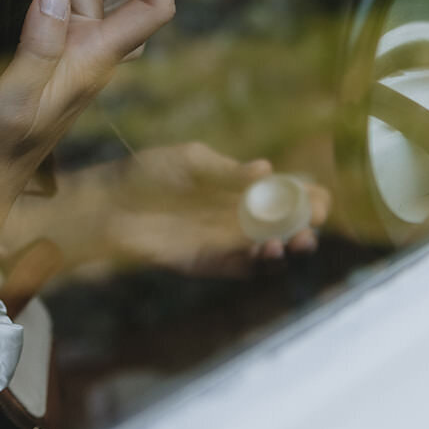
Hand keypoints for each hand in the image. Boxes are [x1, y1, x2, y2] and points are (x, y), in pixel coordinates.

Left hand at [8, 143, 331, 278]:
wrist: (108, 204)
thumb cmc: (147, 173)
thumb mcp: (191, 162)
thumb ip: (228, 171)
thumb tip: (267, 169)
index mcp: (235, 186)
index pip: (280, 192)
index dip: (304, 197)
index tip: (321, 199)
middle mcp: (233, 215)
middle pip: (280, 225)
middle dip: (302, 227)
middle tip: (313, 226)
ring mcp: (220, 241)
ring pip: (263, 248)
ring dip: (281, 247)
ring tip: (287, 242)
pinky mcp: (204, 262)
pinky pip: (235, 266)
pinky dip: (251, 263)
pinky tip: (260, 252)